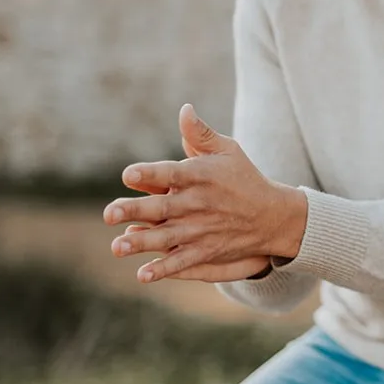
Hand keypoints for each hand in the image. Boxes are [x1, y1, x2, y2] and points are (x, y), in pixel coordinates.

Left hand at [102, 104, 308, 283]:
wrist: (274, 216)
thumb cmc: (244, 178)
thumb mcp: (228, 151)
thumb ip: (201, 134)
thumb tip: (184, 109)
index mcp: (201, 176)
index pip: (171, 172)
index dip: (150, 174)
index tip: (128, 175)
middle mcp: (199, 203)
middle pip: (162, 207)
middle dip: (135, 211)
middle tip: (109, 213)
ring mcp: (202, 230)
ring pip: (167, 237)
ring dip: (142, 243)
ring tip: (117, 247)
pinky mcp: (207, 250)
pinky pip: (182, 261)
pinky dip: (164, 269)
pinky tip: (143, 274)